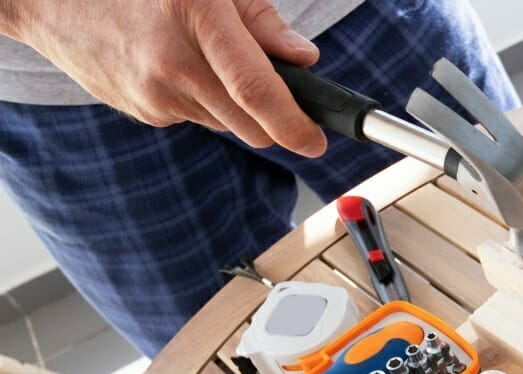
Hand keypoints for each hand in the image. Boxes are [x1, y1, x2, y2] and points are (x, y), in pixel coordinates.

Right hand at [6, 0, 326, 155]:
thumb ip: (260, 21)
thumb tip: (304, 58)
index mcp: (198, 18)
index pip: (257, 90)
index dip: (295, 123)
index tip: (316, 141)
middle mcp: (175, 62)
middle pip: (250, 124)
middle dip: (274, 120)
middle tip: (278, 96)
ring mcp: (154, 93)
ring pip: (224, 124)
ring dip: (233, 106)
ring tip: (204, 59)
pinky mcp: (141, 110)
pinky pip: (192, 118)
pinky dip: (198, 100)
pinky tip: (173, 65)